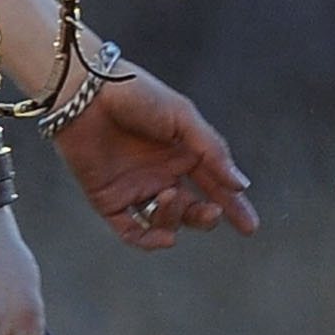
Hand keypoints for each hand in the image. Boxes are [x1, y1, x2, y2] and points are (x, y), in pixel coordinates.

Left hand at [55, 61, 258, 250]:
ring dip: (175, 217)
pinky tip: (165, 239)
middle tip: (213, 212)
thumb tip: (241, 185)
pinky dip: (149, 241)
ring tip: (171, 194)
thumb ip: (212, 151)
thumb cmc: (135, 95)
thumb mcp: (182, 117)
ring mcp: (135, 189)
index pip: (214, 186)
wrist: (85, 93)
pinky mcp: (108, 199)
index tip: (250, 226)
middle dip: (206, 217)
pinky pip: (131, 231)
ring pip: (165, 221)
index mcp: (182, 153)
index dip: (234, 207)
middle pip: (192, 210)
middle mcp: (161, 174)